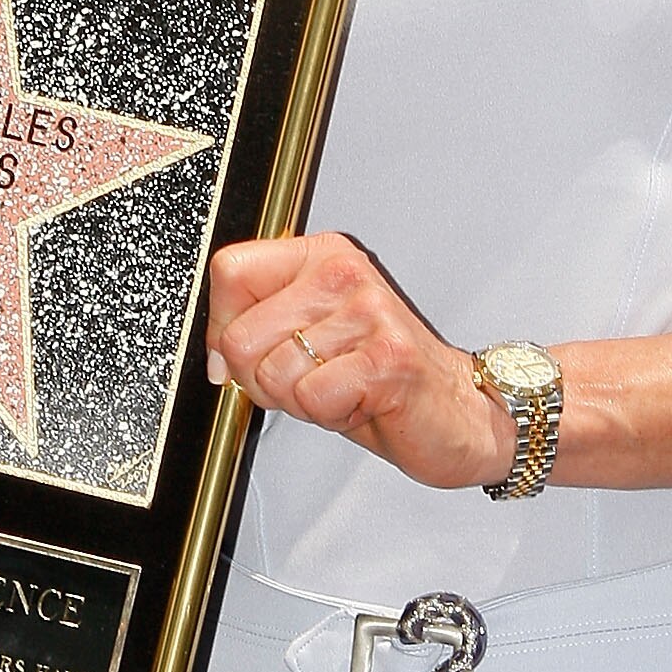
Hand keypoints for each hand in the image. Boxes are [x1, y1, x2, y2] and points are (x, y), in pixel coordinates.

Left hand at [206, 233, 511, 488]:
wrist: (456, 412)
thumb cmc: (380, 375)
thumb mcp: (313, 332)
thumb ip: (262, 325)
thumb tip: (215, 353)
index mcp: (321, 256)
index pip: (230, 271)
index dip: (222, 327)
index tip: (243, 354)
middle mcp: (343, 274)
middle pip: (240, 335)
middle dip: (261, 379)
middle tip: (305, 381)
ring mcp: (368, 313)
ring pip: (273, 373)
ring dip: (298, 401)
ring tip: (338, 387)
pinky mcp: (386, 358)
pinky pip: (311, 399)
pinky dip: (326, 416)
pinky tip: (357, 402)